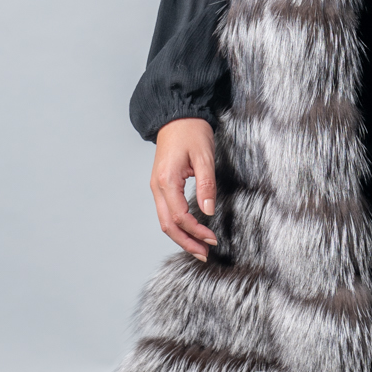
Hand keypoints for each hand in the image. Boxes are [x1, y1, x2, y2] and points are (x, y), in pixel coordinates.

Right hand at [150, 117, 217, 260]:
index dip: (197, 231)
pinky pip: (167, 212)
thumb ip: (206, 185)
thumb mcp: (204, 156)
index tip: (213, 239)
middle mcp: (157, 187)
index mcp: (166, 181)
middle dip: (186, 242)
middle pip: (168, 225)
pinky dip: (178, 225)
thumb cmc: (191, 132)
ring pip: (165, 220)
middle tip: (204, 254)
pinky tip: (190, 231)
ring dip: (181, 237)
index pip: (180, 216)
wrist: (177, 116)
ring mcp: (157, 187)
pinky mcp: (162, 185)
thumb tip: (208, 211)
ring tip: (199, 248)